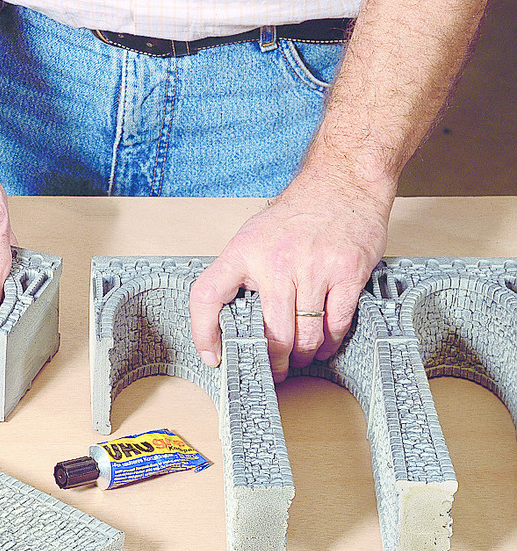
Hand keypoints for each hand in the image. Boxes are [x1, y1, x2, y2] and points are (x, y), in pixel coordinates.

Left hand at [189, 173, 391, 381]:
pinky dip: (330, 342)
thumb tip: (231, 318)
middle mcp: (276, 261)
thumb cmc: (297, 212)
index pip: (208, 295)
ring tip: (300, 357)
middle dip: (273, 360)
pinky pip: (337, 323)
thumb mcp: (254, 235)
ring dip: (303, 355)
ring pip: (305, 334)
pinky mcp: (347, 272)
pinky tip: (324, 344)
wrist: (342, 181)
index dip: (203, 332)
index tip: (213, 355)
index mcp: (244, 252)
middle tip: (275, 369)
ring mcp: (313, 268)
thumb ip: (242, 273)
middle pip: (271, 332)